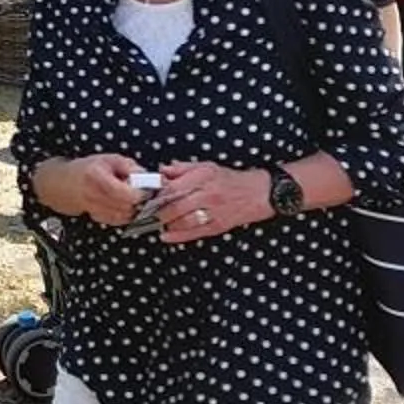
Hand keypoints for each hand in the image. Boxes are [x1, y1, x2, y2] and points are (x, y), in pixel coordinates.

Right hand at [42, 152, 148, 226]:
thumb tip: (148, 177)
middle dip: (137, 201)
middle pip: (126, 206)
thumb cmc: (87, 168)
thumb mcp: (109, 159)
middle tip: (141, 193)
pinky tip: (122, 205)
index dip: (139, 193)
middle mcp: (92, 194)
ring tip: (130, 198)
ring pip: (122, 216)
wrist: (63, 182)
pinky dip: (123, 215)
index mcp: (96, 176)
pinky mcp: (95, 217)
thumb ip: (130, 167)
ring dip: (131, 209)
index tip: (145, 188)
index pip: (124, 193)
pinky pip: (116, 220)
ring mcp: (92, 207)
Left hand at [152, 161, 273, 244]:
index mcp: (204, 178)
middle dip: (157, 211)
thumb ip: (183, 168)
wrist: (259, 193)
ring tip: (153, 223)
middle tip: (144, 212)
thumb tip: (163, 169)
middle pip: (176, 206)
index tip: (146, 195)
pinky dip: (178, 236)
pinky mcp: (218, 226)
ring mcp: (213, 213)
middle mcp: (208, 195)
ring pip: (184, 221)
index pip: (175, 187)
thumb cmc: (231, 179)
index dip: (158, 193)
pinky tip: (166, 236)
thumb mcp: (207, 167)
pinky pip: (195, 233)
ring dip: (166, 224)